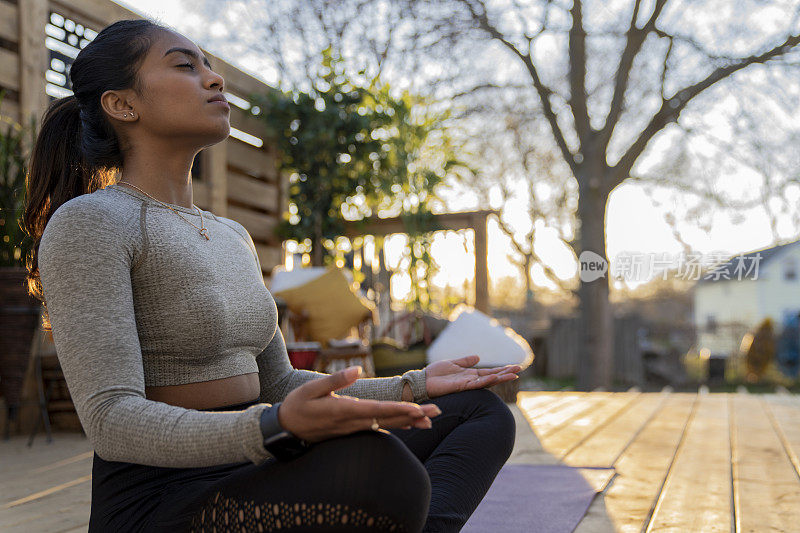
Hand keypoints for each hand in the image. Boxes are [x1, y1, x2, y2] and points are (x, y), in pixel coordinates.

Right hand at [278, 366, 441, 442]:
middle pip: (388, 420)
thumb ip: (336, 380)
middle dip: (412, 417)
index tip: (416, 409)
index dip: (398, 410)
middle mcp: (352, 422)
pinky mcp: (352, 430)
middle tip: (435, 412)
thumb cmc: (297, 405)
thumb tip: (358, 370)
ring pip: (386, 425)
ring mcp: (353, 428)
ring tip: (429, 419)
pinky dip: (395, 426)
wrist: (285, 428)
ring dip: (408, 422)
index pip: (376, 410)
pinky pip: (378, 428)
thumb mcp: (312, 389)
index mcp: (343, 410)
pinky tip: (408, 425)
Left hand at [424, 355, 521, 398]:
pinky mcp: (460, 387)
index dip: (502, 369)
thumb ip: (465, 361)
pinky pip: (475, 384)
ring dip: (500, 378)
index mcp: (470, 375)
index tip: (514, 367)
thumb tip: (478, 357)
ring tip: (513, 374)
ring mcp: (467, 384)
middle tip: (519, 370)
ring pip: (487, 381)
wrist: (423, 380)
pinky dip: (486, 381)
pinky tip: (494, 377)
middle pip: (492, 376)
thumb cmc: (436, 373)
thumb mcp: (453, 363)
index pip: (489, 372)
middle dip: (505, 373)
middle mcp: (471, 380)